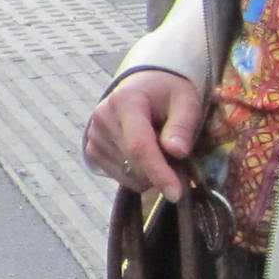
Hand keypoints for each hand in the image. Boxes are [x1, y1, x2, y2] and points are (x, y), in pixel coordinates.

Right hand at [84, 67, 202, 196]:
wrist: (145, 85)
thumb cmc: (168, 93)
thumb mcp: (186, 101)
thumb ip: (182, 125)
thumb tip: (177, 152)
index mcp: (126, 101)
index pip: (139, 145)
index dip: (158, 172)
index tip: (176, 193)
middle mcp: (103, 117)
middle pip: (134, 163)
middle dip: (161, 172)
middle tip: (179, 160)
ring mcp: (94, 134)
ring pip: (127, 173)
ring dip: (149, 173)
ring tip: (159, 149)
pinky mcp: (91, 149)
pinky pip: (118, 176)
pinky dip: (137, 174)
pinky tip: (144, 155)